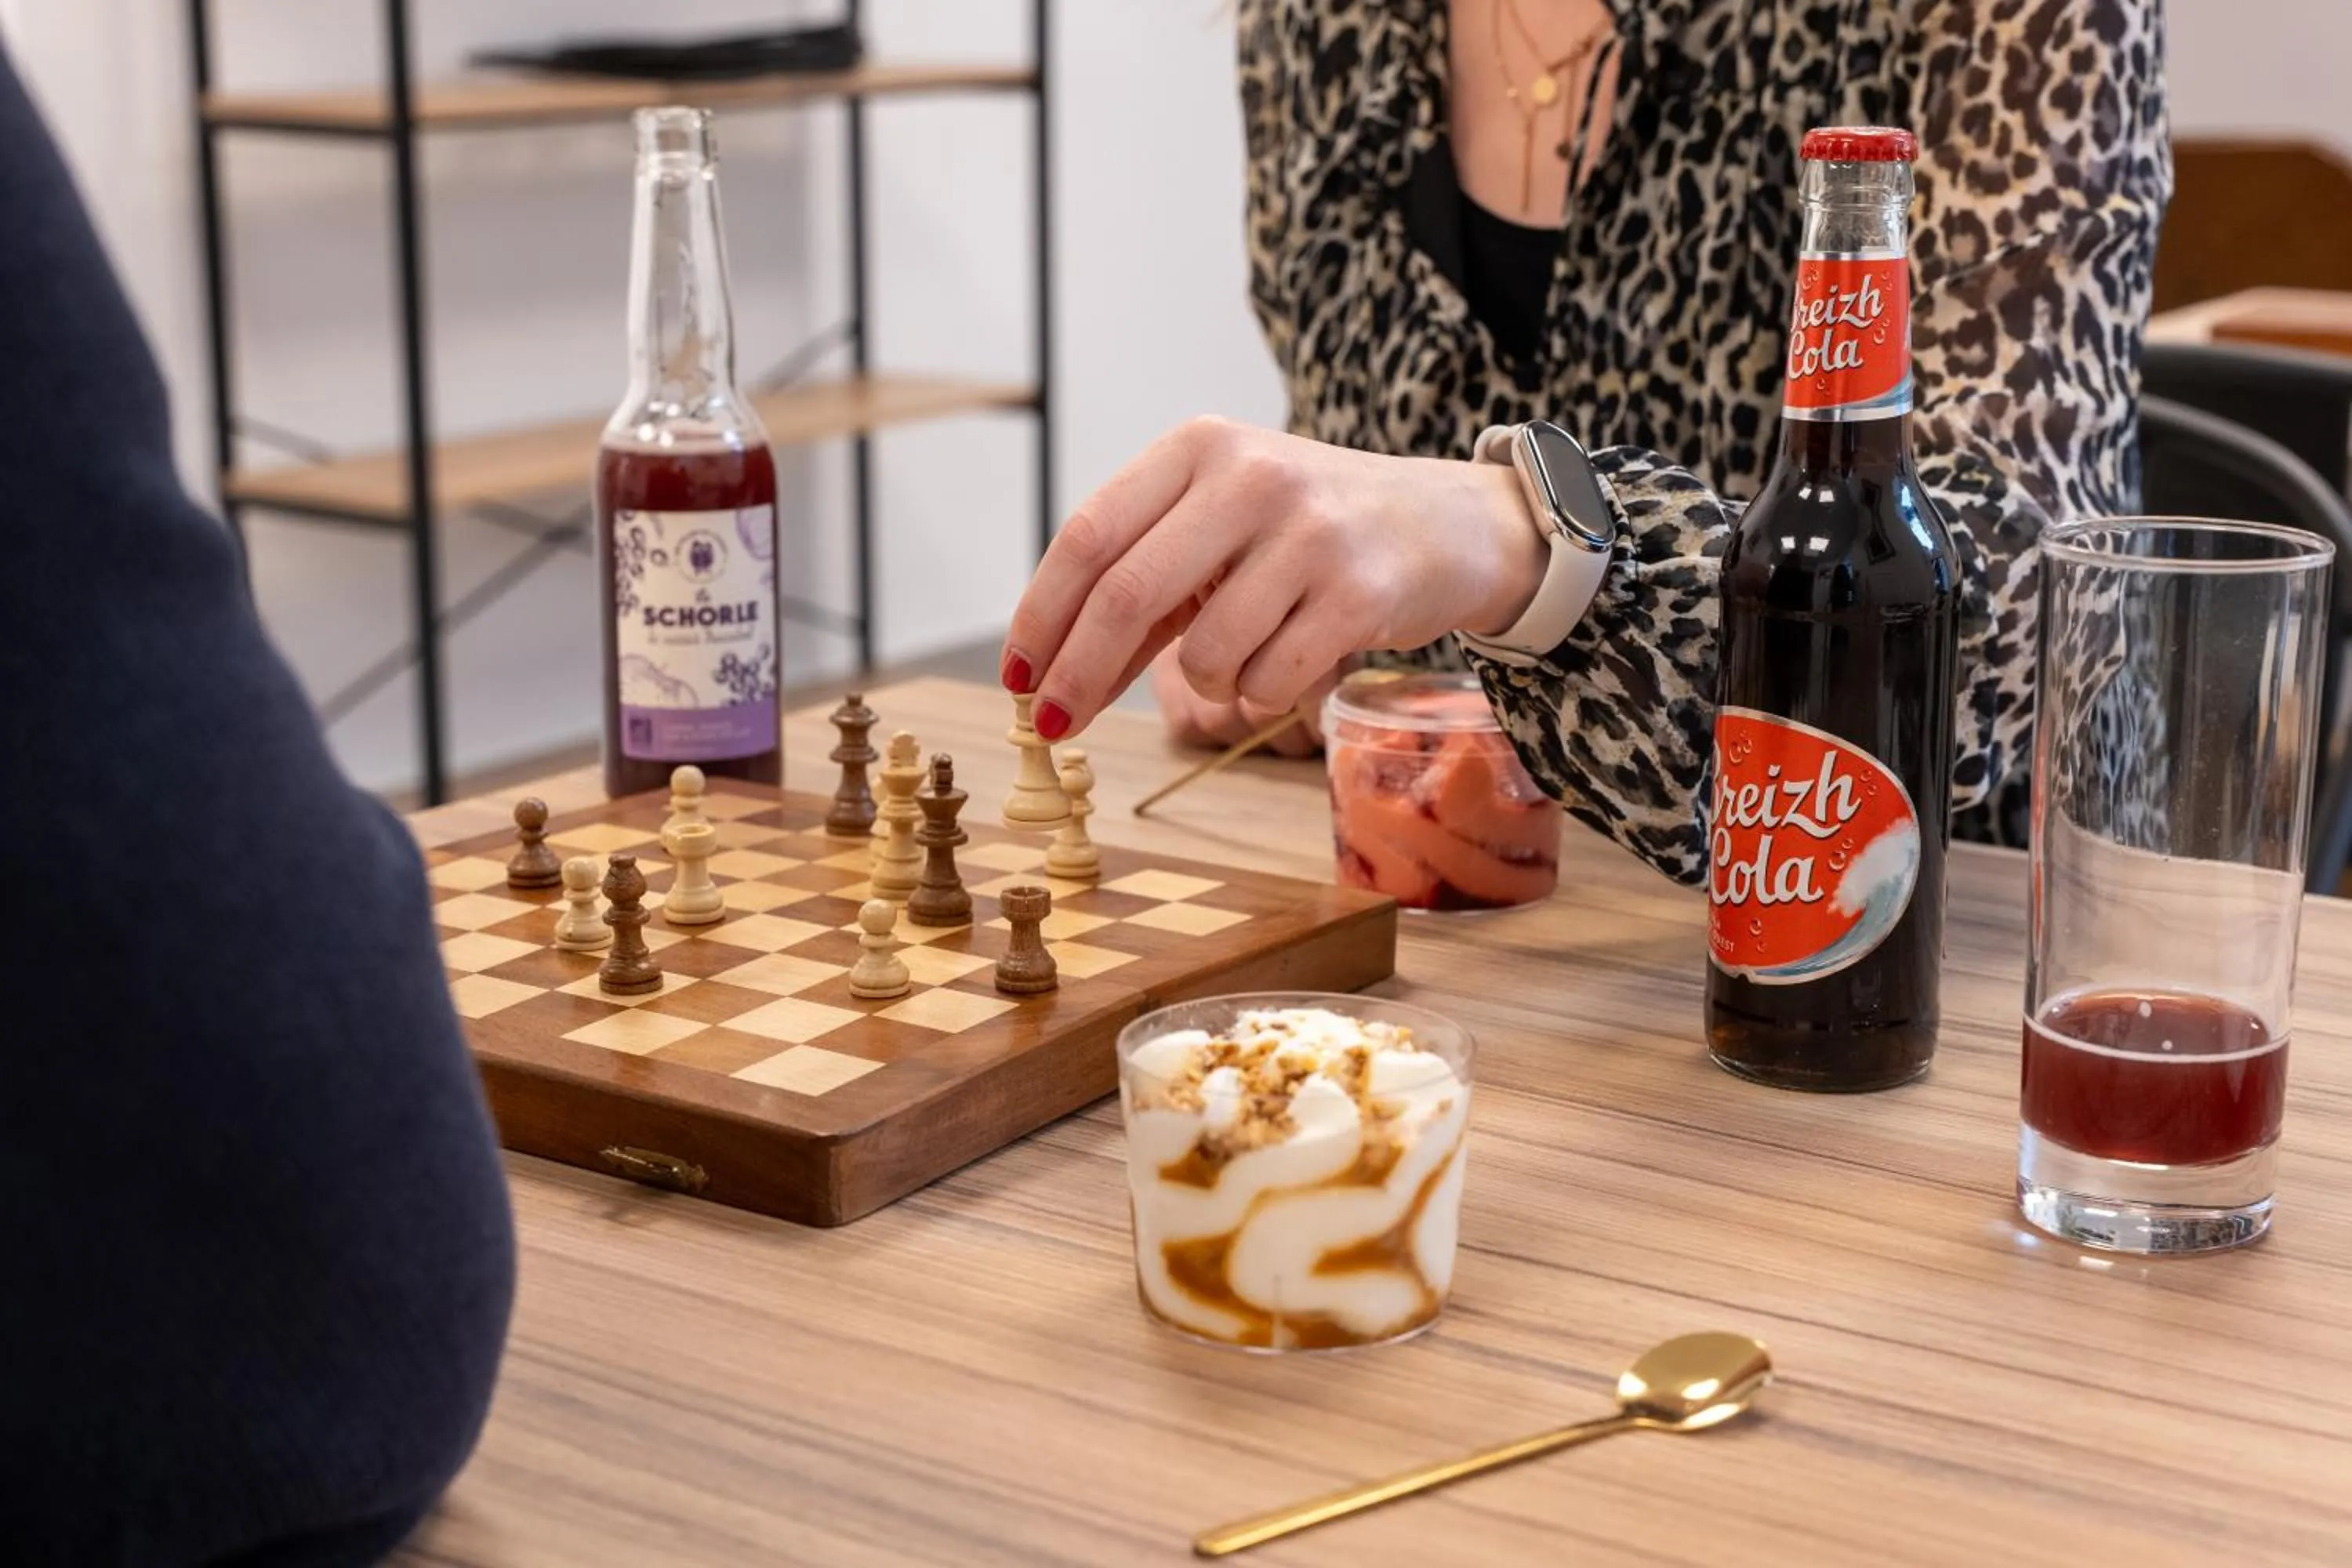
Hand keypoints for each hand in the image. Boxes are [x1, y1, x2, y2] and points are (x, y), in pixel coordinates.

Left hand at [999, 417, 1543, 738]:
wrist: (1448, 525)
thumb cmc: (1309, 534)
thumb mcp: (1219, 531)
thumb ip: (1143, 589)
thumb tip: (1051, 676)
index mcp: (1200, 447)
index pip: (1089, 534)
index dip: (1041, 614)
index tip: (1020, 677)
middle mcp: (1251, 476)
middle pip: (1128, 594)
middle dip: (1080, 673)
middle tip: (1056, 727)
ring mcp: (1310, 533)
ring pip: (1207, 652)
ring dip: (1207, 684)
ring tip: (1241, 659)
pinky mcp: (1359, 593)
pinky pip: (1270, 679)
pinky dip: (1262, 692)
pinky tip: (1290, 661)